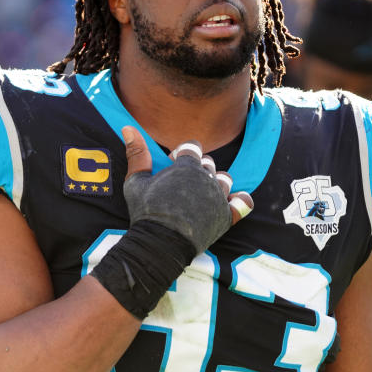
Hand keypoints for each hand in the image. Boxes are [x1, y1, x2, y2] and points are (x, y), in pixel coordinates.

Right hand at [122, 126, 252, 253]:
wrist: (160, 244)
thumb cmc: (146, 212)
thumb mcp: (136, 182)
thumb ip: (136, 154)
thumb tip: (128, 128)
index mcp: (186, 166)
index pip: (192, 147)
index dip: (182, 154)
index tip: (171, 165)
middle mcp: (206, 178)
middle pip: (209, 163)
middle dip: (197, 169)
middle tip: (181, 185)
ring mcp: (218, 197)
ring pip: (225, 179)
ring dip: (215, 183)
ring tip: (200, 195)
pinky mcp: (226, 216)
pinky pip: (243, 203)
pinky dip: (239, 201)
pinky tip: (229, 203)